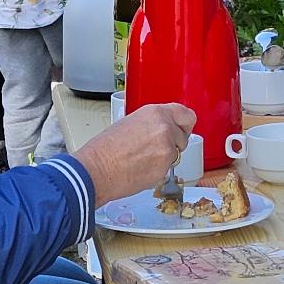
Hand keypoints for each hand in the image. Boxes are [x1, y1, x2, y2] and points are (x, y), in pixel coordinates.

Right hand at [79, 102, 195, 205]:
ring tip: (142, 159)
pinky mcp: (164, 168)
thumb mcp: (131, 122)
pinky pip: (167, 169)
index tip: (182, 129)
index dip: (185, 125)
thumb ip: (152, 123)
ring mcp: (167, 149)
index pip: (187, 115)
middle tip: (155, 148)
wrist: (96, 169)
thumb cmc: (105, 148)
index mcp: (156, 113)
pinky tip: (140, 168)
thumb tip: (161, 130)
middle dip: (174, 144)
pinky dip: (158, 170)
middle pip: (184, 137)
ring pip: (176, 154)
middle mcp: (165, 129)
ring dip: (164, 158)